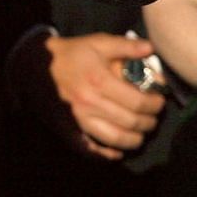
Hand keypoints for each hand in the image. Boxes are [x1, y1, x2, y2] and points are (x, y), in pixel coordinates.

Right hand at [15, 31, 164, 158]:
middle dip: (149, 121)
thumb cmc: (72, 54)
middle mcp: (90, 103)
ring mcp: (80, 119)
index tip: (159, 100)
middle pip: (131, 122)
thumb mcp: (98, 43)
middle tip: (154, 115)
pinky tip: (120, 149)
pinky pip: (95, 148)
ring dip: (136, 138)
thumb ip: (126, 46)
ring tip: (142, 130)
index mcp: (99, 81)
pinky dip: (111, 153)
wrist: (38, 66)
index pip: (138, 102)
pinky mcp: (73, 128)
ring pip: (117, 139)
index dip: (154, 104)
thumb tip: (151, 48)